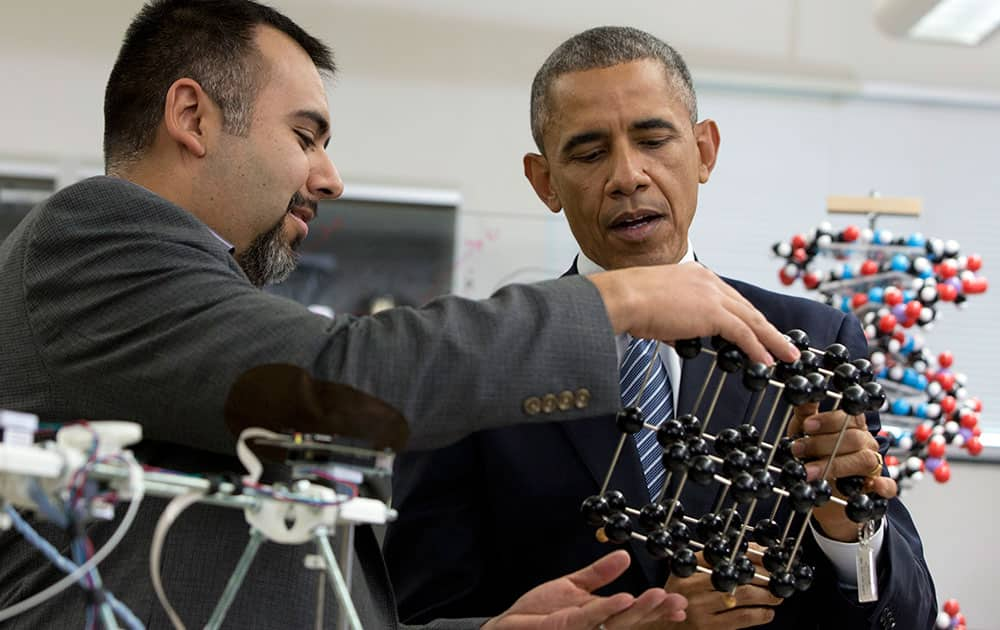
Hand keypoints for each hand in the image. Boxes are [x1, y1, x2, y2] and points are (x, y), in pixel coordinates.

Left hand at [482, 550, 686, 628]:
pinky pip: (589, 618)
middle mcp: (596, 627)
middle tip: (678, 601)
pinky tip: (624, 598)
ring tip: (658, 596)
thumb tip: (625, 556)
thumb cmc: (538, 612)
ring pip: (616, 622)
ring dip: (639, 610)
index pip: (634, 614)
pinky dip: (608, 608)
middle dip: (655, 611)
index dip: (657, 610)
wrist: (508, 626)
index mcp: (601, 616)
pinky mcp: (566, 627)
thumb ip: (599, 573)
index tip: (679, 604)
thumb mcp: (573, 586)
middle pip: (631, 621)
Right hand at [589, 262, 797, 364]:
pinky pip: (743, 333)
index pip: (728, 298)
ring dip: (772, 340)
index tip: (755, 328)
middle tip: (782, 342)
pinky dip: (757, 348)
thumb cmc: (627, 302)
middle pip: (746, 307)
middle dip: (767, 328)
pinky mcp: (713, 313)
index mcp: (695, 274)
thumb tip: (675, 336)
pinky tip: (766, 361)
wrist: (622, 298)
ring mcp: (712, 295)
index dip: (745, 316)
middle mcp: (708, 280)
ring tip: (786, 355)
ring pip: (752, 320)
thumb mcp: (655, 309)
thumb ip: (672, 321)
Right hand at [656, 565, 781, 628]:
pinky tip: (767, 612)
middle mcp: (691, 585)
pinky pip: (742, 617)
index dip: (750, 555)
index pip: (723, 555)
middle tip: (778, 577)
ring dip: (766, 595)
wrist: (663, 628)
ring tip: (777, 595)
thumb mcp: (687, 576)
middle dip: (764, 575)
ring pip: (743, 595)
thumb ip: (712, 563)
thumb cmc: (681, 599)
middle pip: (736, 574)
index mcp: (687, 567)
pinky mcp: (708, 627)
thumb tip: (754, 551)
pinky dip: (760, 614)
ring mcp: (699, 607)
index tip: (767, 556)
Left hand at [788, 402, 896, 540]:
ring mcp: (874, 465)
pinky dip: (883, 486)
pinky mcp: (877, 489)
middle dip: (822, 444)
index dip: (829, 420)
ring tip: (809, 472)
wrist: (820, 490)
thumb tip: (800, 394)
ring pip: (866, 460)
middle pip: (855, 438)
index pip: (850, 416)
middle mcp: (866, 443)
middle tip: (797, 450)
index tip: (806, 426)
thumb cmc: (813, 455)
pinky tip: (872, 486)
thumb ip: (805, 414)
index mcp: (852, 426)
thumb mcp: (804, 432)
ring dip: (837, 465)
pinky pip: (889, 486)